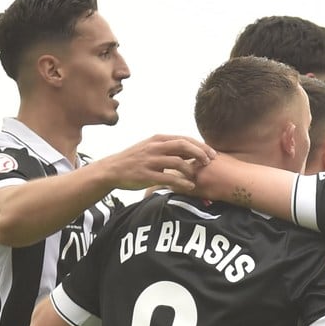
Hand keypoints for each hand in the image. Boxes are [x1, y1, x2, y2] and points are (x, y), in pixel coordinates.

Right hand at [94, 135, 209, 191]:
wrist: (112, 169)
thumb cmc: (135, 160)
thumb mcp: (151, 148)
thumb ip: (169, 148)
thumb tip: (192, 151)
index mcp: (158, 139)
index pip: (185, 138)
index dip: (201, 145)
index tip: (212, 153)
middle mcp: (155, 147)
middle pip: (184, 146)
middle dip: (200, 153)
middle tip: (210, 162)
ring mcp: (150, 161)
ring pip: (178, 162)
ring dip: (192, 169)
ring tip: (198, 176)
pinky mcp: (146, 175)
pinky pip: (169, 178)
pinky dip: (182, 182)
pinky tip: (190, 186)